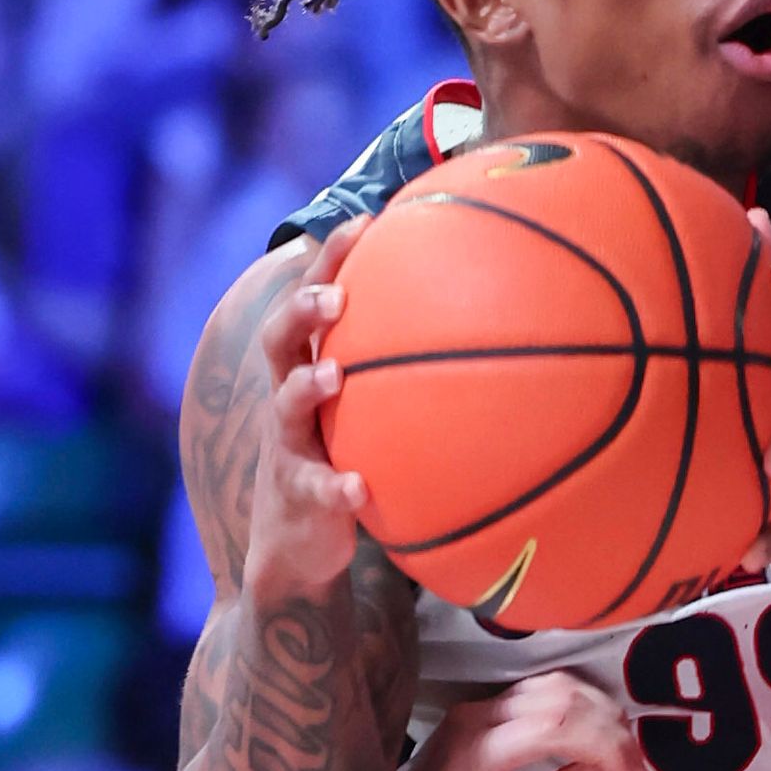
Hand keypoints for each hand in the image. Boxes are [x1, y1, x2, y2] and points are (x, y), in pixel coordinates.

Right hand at [242, 239, 373, 608]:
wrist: (300, 547)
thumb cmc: (346, 460)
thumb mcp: (370, 414)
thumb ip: (404, 374)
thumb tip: (491, 327)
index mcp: (308, 369)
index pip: (312, 300)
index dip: (330, 260)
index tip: (365, 223)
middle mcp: (289, 400)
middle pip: (278, 339)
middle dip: (302, 310)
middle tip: (336, 298)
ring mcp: (288, 447)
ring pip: (284, 408)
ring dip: (306, 387)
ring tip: (333, 375)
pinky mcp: (298, 498)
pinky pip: (314, 489)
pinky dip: (335, 488)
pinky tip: (359, 489)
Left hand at [394, 673, 654, 770]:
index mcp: (477, 752)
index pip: (557, 724)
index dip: (607, 745)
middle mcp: (477, 717)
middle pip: (562, 695)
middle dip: (612, 728)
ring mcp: (477, 709)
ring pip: (554, 685)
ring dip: (599, 713)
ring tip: (623, 756)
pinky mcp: (481, 712)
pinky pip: (541, 693)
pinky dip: (579, 708)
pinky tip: (597, 738)